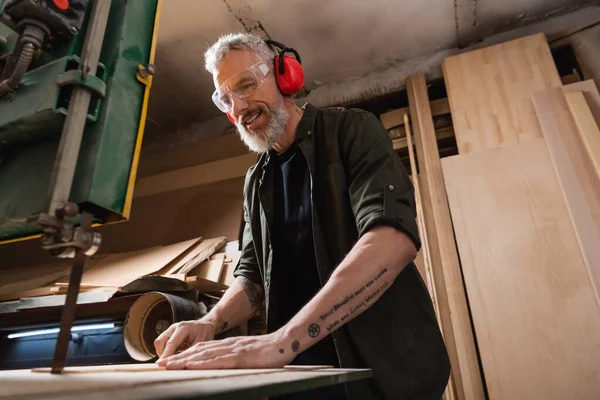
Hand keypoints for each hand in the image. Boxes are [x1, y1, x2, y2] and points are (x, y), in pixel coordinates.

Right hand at [154, 319, 216, 359]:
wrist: (205, 325)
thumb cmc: (204, 332)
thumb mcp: (201, 342)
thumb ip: (191, 351)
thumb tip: (183, 362)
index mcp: (183, 328)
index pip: (171, 342)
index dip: (166, 354)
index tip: (162, 364)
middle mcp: (174, 327)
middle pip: (160, 341)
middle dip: (162, 354)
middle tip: (167, 364)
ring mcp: (170, 330)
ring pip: (159, 343)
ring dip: (163, 353)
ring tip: (172, 360)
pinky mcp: (169, 334)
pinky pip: (162, 344)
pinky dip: (165, 351)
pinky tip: (172, 356)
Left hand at [159, 330, 294, 369]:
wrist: (284, 343)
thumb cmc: (268, 352)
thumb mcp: (247, 355)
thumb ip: (235, 358)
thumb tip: (225, 366)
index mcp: (228, 345)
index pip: (201, 350)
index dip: (184, 355)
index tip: (169, 361)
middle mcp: (226, 345)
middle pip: (197, 351)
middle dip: (177, 358)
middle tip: (159, 364)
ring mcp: (232, 350)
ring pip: (203, 355)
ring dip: (183, 360)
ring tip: (168, 365)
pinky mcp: (239, 357)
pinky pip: (217, 360)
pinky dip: (202, 362)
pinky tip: (190, 364)